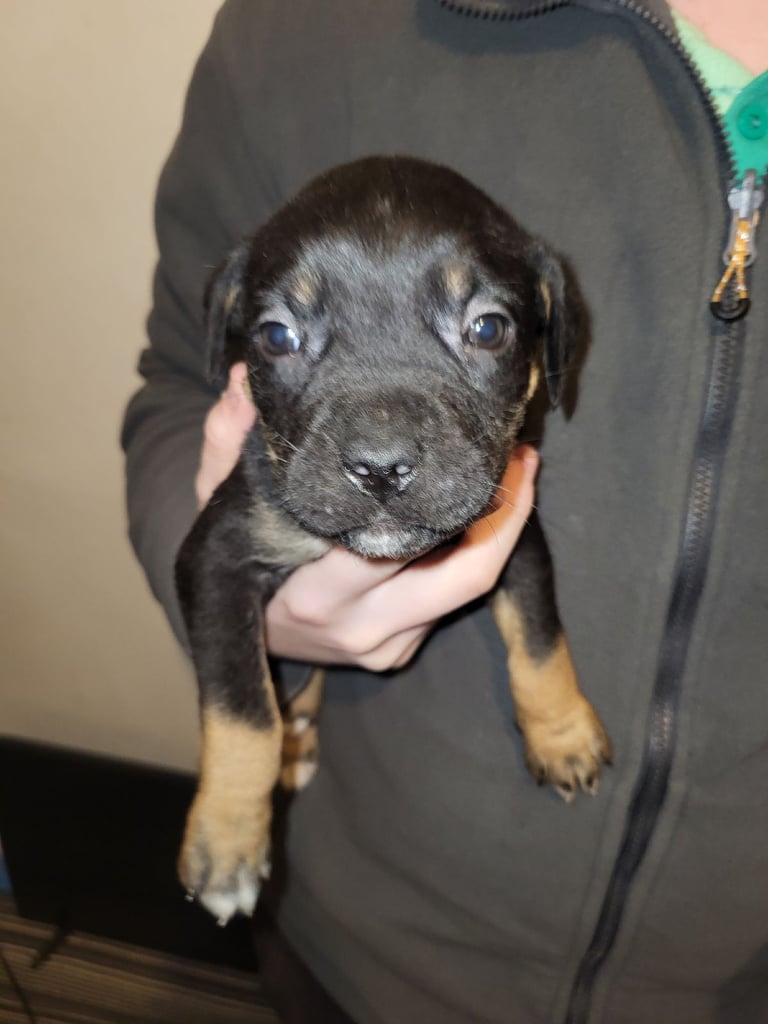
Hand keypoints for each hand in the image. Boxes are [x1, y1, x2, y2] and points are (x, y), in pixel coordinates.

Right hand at [196, 364, 539, 671]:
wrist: (237, 631)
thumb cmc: (234, 557)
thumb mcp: (217, 500)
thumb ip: (227, 442)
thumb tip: (244, 384)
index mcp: (313, 594)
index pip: (393, 547)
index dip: (446, 501)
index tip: (482, 449)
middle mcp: (357, 628)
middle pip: (459, 576)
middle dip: (502, 517)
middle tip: (522, 459)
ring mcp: (382, 649)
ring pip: (466, 591)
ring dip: (501, 535)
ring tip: (519, 475)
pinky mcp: (398, 655)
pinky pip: (450, 604)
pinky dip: (472, 557)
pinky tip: (479, 514)